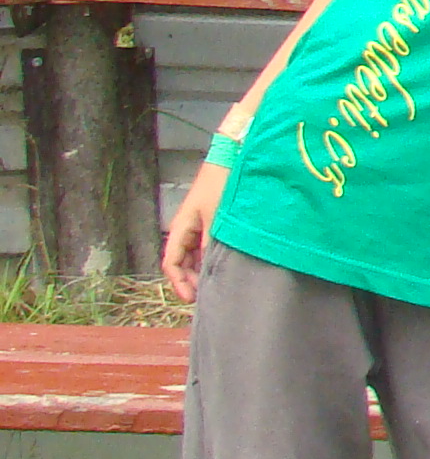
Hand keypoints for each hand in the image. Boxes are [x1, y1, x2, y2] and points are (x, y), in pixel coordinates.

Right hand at [162, 164, 225, 299]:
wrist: (230, 160)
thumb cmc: (221, 186)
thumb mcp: (216, 218)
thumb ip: (210, 243)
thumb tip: (207, 268)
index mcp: (180, 228)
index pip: (171, 263)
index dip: (179, 282)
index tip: (191, 298)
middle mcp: (184, 229)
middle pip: (180, 262)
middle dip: (189, 280)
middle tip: (205, 296)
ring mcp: (196, 226)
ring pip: (191, 256)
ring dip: (198, 271)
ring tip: (213, 285)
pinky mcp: (208, 222)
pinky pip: (202, 247)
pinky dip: (206, 259)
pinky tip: (219, 268)